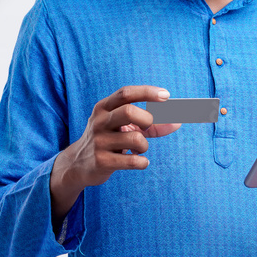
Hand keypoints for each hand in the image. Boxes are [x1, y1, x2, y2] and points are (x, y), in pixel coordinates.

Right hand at [50, 85, 181, 228]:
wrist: (78, 164)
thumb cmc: (109, 140)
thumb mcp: (124, 127)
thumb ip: (151, 124)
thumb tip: (178, 122)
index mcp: (104, 107)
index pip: (126, 93)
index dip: (147, 92)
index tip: (166, 96)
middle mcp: (99, 121)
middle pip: (129, 111)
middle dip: (147, 119)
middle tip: (147, 128)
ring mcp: (99, 141)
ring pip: (135, 139)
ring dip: (144, 146)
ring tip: (139, 150)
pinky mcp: (101, 161)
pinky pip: (132, 161)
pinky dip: (142, 162)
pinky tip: (139, 161)